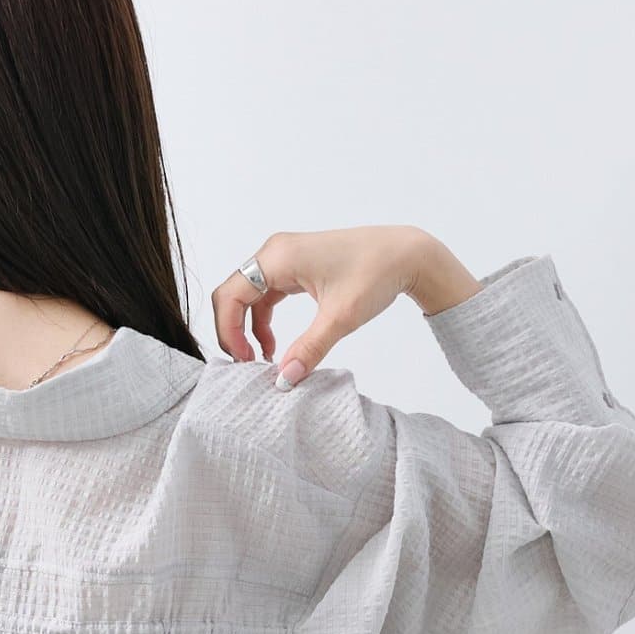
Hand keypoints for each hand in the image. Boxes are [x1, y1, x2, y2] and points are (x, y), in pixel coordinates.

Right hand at [211, 226, 477, 388]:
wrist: (406, 254)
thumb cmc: (376, 273)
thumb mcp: (340, 318)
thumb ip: (308, 350)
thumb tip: (284, 381)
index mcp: (278, 257)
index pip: (231, 296)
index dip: (228, 332)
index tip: (244, 361)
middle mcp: (274, 252)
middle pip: (232, 294)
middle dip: (233, 331)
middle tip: (246, 364)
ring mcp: (283, 257)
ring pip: (246, 296)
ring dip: (247, 328)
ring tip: (261, 359)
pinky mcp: (295, 266)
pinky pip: (265, 294)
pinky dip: (263, 320)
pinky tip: (274, 345)